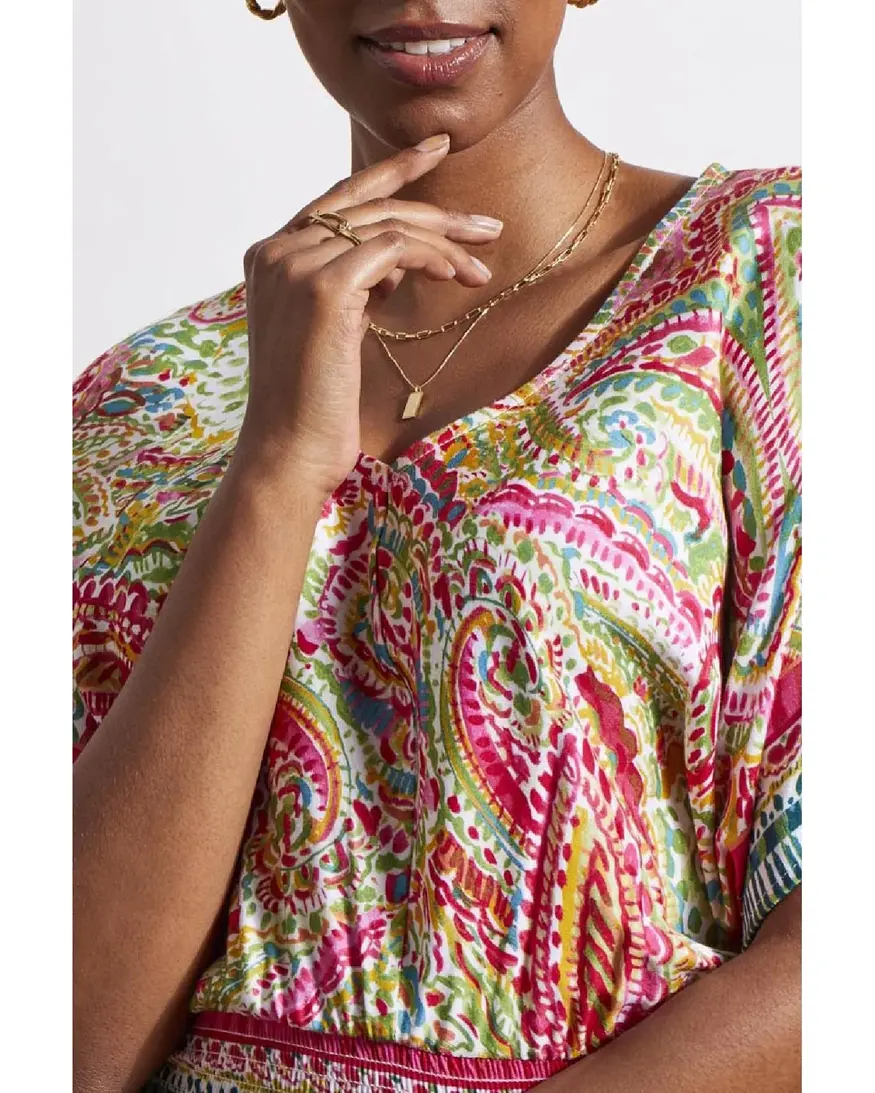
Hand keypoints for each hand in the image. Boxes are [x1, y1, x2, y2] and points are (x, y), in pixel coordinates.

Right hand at [236, 133, 503, 496]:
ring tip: (484, 263)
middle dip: (436, 210)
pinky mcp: (324, 287)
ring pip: (386, 223)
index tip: (436, 152)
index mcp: (271, 257)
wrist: (289, 453)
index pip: (339, 199)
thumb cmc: (314, 405)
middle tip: (489, 227)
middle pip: (368, 205)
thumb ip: (353, 287)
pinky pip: (394, 248)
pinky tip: (459, 275)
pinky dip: (432, 256)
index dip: (391, 172)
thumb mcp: (333, 332)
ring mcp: (296, 264)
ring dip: (445, 240)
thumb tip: (394, 264)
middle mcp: (276, 251)